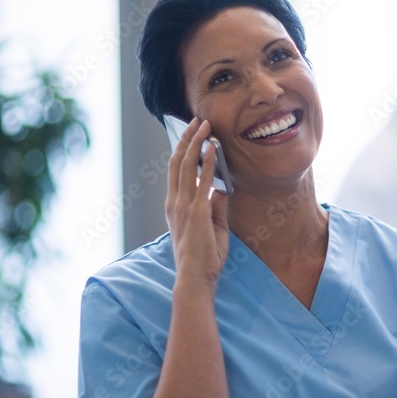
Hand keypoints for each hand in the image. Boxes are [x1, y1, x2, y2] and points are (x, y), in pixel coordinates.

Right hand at [165, 117, 229, 287]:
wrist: (195, 276)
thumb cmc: (203, 256)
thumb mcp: (212, 226)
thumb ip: (215, 206)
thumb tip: (222, 189)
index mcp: (174, 206)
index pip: (175, 171)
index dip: (181, 149)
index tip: (189, 134)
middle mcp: (174, 202)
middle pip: (177, 162)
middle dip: (186, 138)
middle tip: (197, 121)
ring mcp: (183, 206)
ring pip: (186, 166)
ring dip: (195, 143)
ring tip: (204, 125)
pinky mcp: (196, 212)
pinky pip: (202, 181)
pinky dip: (206, 162)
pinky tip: (212, 148)